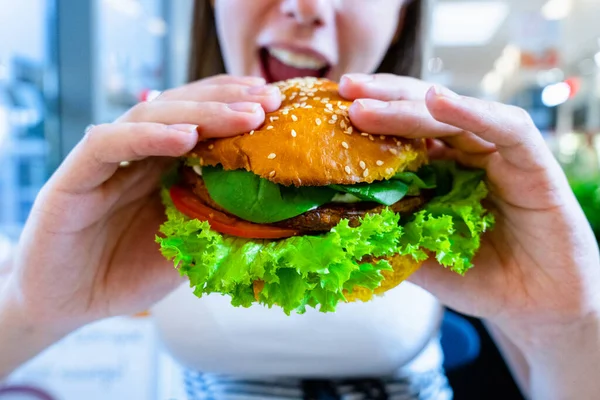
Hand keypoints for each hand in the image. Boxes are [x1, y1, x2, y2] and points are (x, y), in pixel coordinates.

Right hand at [5, 75, 281, 334]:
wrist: (70, 304)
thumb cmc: (128, 274)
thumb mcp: (187, 250)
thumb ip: (217, 227)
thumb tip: (275, 217)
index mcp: (163, 165)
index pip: (201, 121)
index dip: (237, 107)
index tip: (278, 104)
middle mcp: (136, 153)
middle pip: (182, 109)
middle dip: (228, 101)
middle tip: (270, 101)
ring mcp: (106, 160)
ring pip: (150, 115)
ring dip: (200, 112)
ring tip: (243, 116)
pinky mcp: (74, 176)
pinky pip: (109, 144)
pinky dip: (148, 137)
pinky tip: (186, 136)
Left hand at [339, 73, 599, 349]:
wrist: (535, 306)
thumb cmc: (478, 278)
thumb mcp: (418, 256)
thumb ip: (387, 236)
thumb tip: (329, 228)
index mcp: (438, 171)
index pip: (400, 133)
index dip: (368, 120)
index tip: (330, 109)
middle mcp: (465, 154)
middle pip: (421, 113)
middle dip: (381, 98)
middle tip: (344, 88)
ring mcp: (498, 154)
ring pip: (453, 115)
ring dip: (410, 105)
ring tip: (368, 102)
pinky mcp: (532, 161)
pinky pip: (504, 128)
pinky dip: (471, 112)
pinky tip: (438, 101)